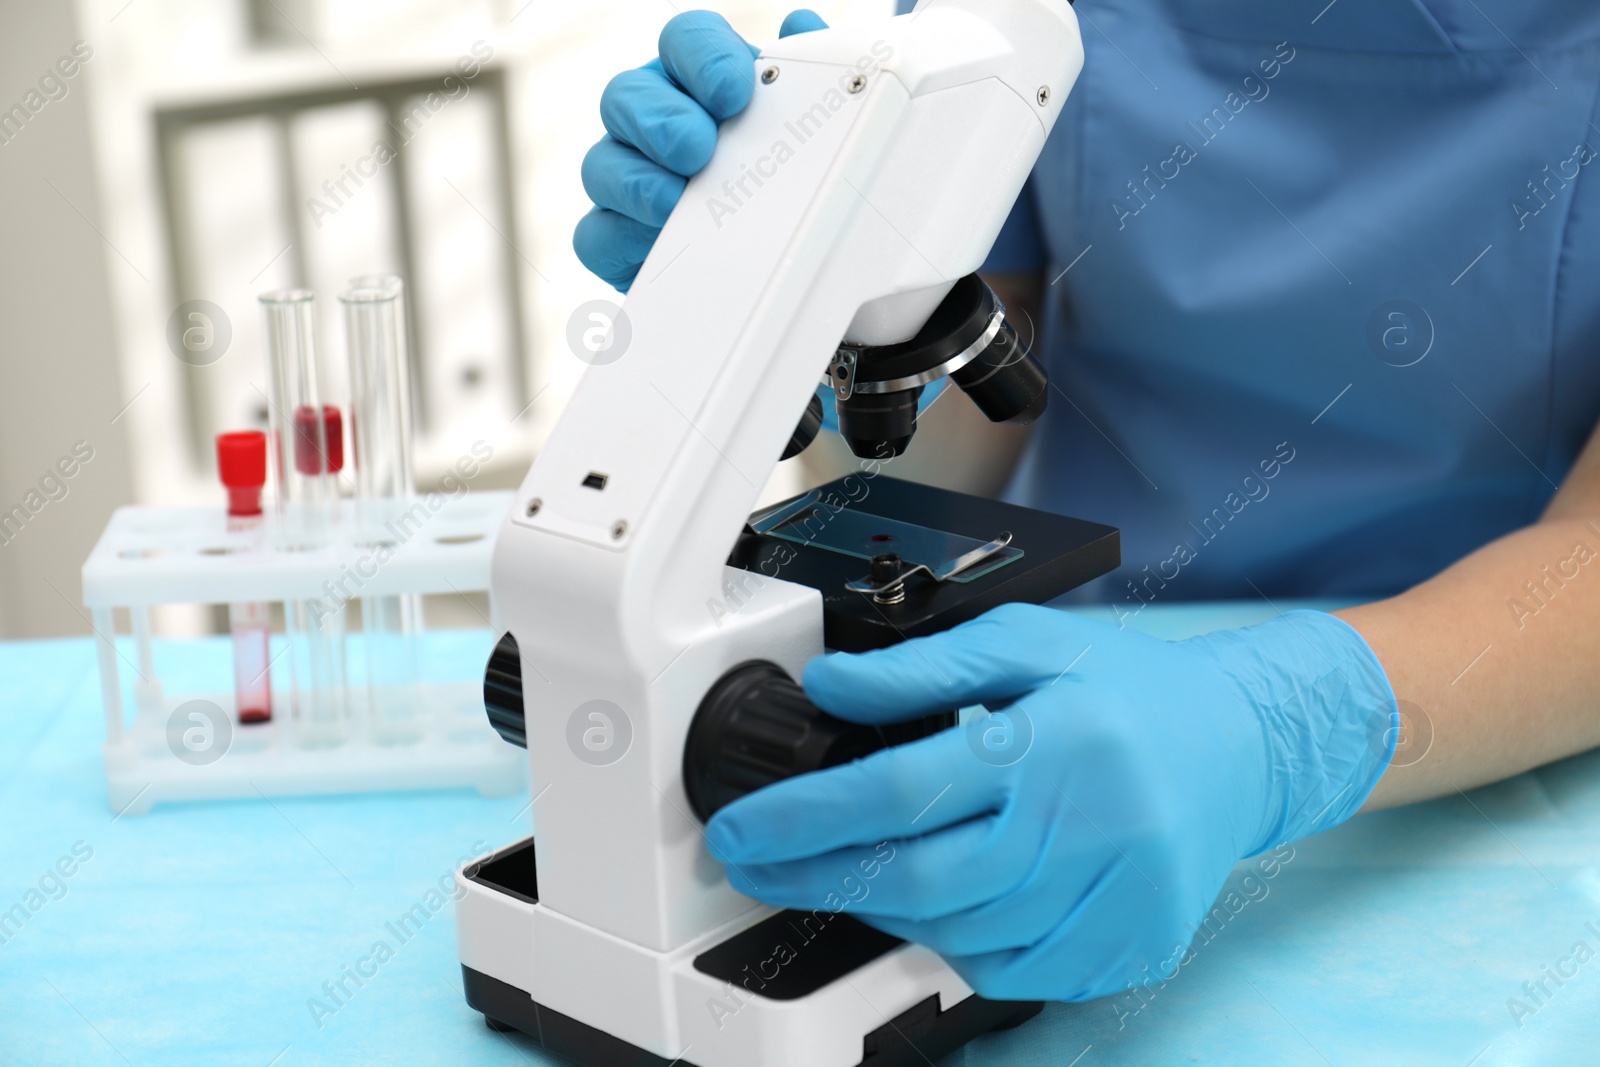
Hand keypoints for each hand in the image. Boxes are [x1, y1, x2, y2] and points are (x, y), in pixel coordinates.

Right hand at [574, 9, 828, 289]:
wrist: (777, 272)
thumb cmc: (784, 188)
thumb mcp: (811, 134)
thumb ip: (809, 76)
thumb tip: (802, 26)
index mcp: (699, 83)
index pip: (685, 40)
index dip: (703, 56)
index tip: (734, 90)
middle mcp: (654, 123)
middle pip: (626, 95)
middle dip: (661, 119)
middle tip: (698, 147)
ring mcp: (628, 180)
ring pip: (601, 164)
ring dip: (637, 180)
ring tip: (676, 200)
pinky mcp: (617, 242)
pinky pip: (597, 234)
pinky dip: (625, 236)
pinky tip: (660, 241)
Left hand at [703, 603, 1396, 1000]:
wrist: (1241, 748)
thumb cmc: (1129, 691)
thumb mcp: (1027, 641)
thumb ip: (922, 665)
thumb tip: (827, 685)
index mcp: (1053, 741)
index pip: (900, 791)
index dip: (803, 819)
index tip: (740, 830)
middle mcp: (1087, 827)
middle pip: (917, 880)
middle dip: (815, 879)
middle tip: (755, 866)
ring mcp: (1113, 902)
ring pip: (956, 934)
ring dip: (884, 907)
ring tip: (855, 865)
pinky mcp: (1127, 950)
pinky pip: (1009, 972)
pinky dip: (955, 941)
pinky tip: (943, 898)